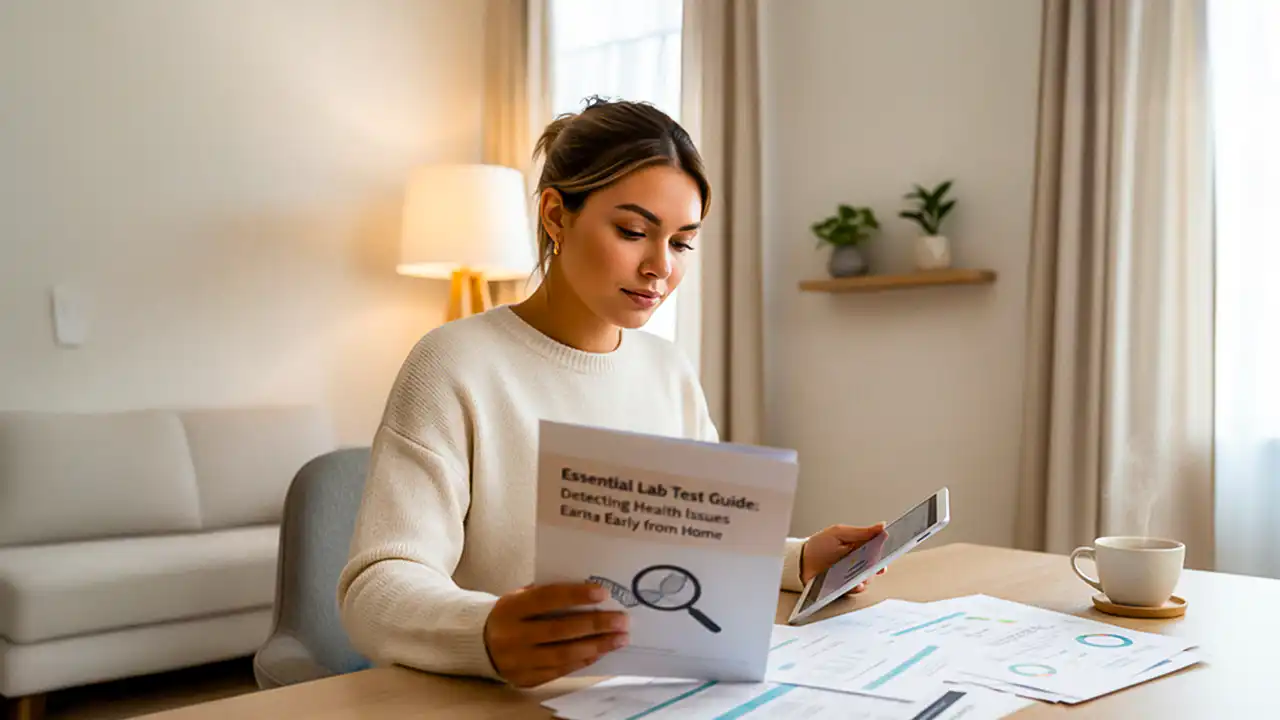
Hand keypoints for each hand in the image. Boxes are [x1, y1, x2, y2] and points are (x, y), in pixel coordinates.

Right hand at [484, 582, 628, 687]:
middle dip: (595, 625)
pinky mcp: (525, 678)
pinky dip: (582, 661)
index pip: (546, 599)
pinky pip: (559, 670)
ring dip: (596, 646)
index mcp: (511, 608)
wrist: (478, 643)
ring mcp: (518, 660)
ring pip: (563, 654)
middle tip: (621, 621)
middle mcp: (513, 636)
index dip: (575, 596)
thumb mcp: (519, 597)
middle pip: (560, 630)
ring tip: (619, 638)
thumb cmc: (510, 614)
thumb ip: (546, 593)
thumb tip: (588, 592)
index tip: (602, 594)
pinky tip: (599, 652)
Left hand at [800, 523, 888, 592]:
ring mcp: (851, 575)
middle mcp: (858, 562)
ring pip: (868, 578)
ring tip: (863, 575)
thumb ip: (861, 532)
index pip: (878, 549)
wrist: (800, 562)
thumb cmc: (819, 545)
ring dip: (867, 577)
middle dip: (878, 566)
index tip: (889, 552)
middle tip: (877, 566)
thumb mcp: (840, 533)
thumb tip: (882, 526)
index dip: (885, 552)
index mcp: (859, 546)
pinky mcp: (845, 586)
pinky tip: (856, 584)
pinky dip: (858, 587)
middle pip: (875, 566)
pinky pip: (856, 589)